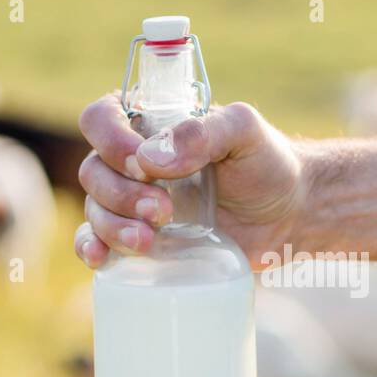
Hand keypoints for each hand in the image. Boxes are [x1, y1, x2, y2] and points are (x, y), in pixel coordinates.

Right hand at [74, 93, 306, 269]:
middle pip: (92, 171)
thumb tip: (150, 158)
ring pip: (93, 209)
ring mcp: (129, 203)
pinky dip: (90, 249)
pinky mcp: (134, 238)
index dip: (109, 140)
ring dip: (113, 226)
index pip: (101, 118)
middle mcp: (131, 162)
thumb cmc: (265, 165)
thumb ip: (205, 132)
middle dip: (121, 194)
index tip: (141, 163)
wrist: (286, 216)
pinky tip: (101, 258)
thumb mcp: (245, 134)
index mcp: (149, 125)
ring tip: (150, 240)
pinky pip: (93, 242)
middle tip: (164, 210)